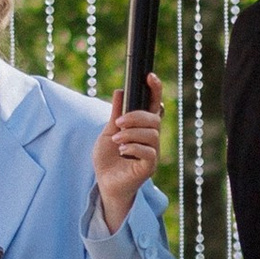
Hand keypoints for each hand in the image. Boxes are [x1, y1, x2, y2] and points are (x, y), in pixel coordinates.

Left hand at [93, 79, 162, 230]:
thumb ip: (116, 114)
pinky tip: (122, 150)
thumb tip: (120, 91)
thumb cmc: (108, 159)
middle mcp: (150, 138)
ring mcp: (152, 152)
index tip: (149, 76)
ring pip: (152, 134)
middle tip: (118, 123)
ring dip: (132, 133)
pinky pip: (149, 152)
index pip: (154, 105)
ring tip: (117, 140)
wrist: (104, 183)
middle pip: (154, 118)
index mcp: (142, 127)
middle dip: (136, 116)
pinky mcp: (149, 166)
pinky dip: (134, 147)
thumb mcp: (108, 132)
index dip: (155, 89)